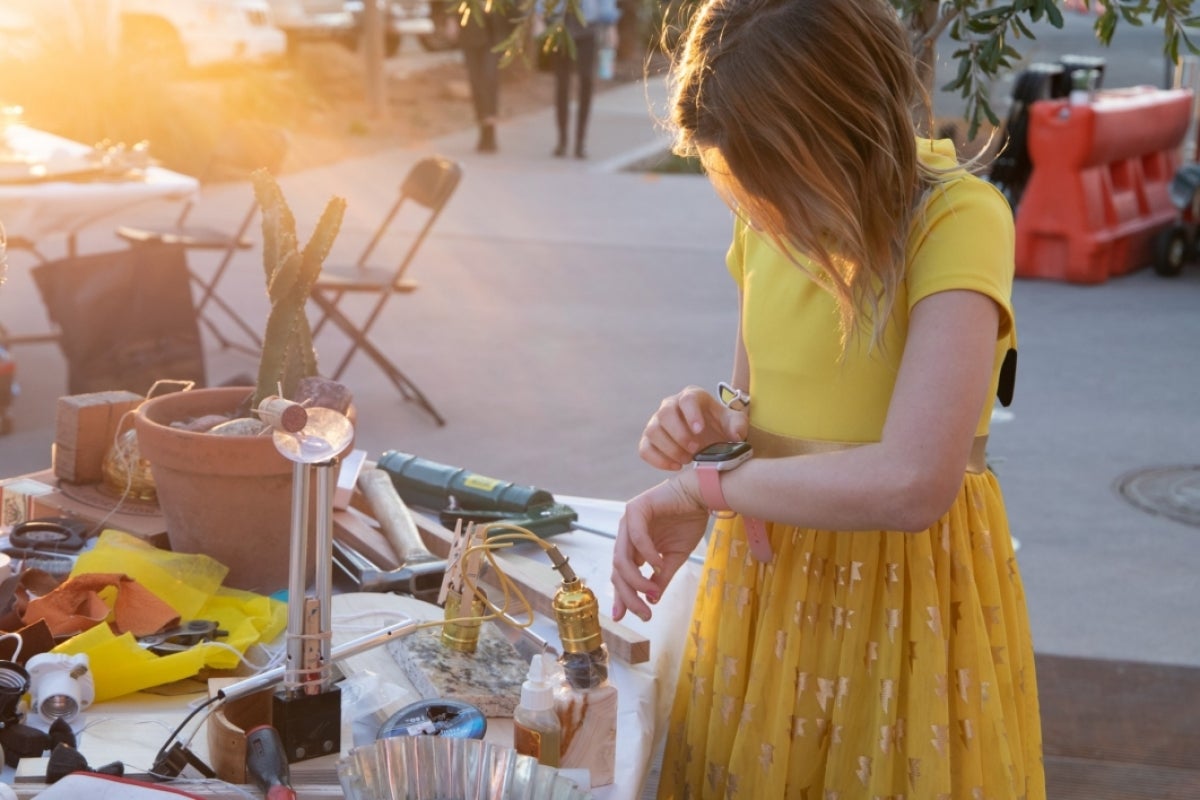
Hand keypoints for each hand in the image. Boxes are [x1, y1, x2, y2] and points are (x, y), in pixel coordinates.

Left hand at [611, 472, 707, 621]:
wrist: (701, 495)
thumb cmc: (688, 522)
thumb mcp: (674, 558)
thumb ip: (660, 578)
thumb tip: (652, 601)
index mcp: (633, 547)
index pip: (621, 575)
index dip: (621, 596)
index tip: (622, 617)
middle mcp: (626, 534)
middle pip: (618, 570)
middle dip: (628, 594)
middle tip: (643, 612)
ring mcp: (628, 521)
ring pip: (622, 556)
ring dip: (635, 578)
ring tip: (651, 590)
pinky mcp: (636, 508)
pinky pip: (636, 536)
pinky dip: (646, 553)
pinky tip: (658, 564)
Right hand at [639, 385, 748, 470]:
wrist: (709, 438)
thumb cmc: (720, 427)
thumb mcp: (734, 423)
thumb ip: (738, 425)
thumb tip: (736, 435)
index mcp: (692, 397)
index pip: (687, 399)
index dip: (692, 414)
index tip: (700, 430)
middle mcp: (670, 405)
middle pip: (665, 413)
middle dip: (679, 434)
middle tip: (695, 450)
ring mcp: (657, 422)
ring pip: (652, 431)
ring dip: (669, 448)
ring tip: (687, 460)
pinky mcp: (649, 440)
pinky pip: (644, 449)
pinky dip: (658, 460)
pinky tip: (675, 466)